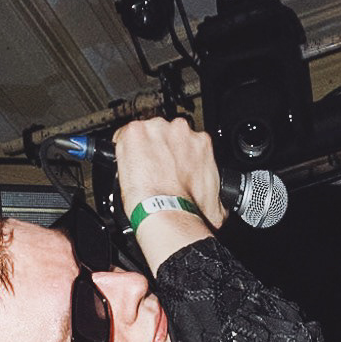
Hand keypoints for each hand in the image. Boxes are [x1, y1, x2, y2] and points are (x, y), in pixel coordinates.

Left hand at [112, 117, 223, 271]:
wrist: (169, 212)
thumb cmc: (191, 211)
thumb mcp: (215, 204)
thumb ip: (213, 193)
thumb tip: (217, 205)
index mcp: (201, 143)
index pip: (185, 141)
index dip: (176, 155)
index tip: (171, 167)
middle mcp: (181, 130)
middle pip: (165, 134)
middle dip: (160, 150)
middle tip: (155, 172)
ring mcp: (157, 129)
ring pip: (146, 133)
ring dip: (142, 148)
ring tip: (141, 172)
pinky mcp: (135, 132)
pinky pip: (124, 135)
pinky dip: (122, 148)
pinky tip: (125, 165)